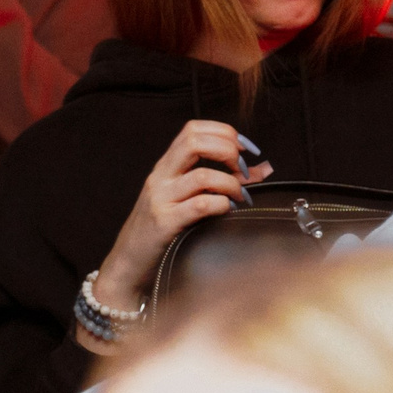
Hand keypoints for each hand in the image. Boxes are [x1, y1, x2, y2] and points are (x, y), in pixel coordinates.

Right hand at [95, 120, 271, 310]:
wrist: (128, 263)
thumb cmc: (164, 230)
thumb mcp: (189, 199)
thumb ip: (223, 181)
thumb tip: (264, 168)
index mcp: (167, 166)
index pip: (193, 129)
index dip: (224, 132)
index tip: (246, 149)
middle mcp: (161, 177)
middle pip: (194, 141)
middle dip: (228, 150)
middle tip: (243, 170)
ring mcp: (160, 198)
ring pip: (202, 175)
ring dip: (231, 183)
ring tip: (240, 197)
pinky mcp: (164, 222)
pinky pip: (200, 205)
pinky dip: (221, 205)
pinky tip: (227, 211)